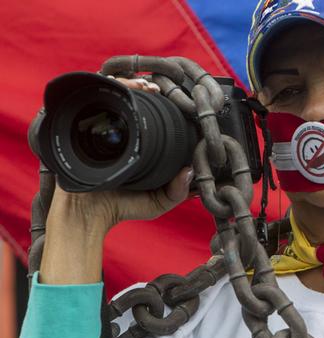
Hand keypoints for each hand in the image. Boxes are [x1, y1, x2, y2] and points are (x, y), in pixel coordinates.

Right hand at [40, 77, 190, 283]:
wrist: (86, 216)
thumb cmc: (121, 207)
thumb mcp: (158, 201)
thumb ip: (177, 191)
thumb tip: (190, 171)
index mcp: (135, 143)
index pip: (147, 114)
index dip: (159, 102)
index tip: (172, 99)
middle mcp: (116, 132)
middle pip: (128, 98)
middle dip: (143, 87)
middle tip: (156, 87)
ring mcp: (97, 127)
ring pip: (112, 93)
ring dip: (129, 83)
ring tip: (145, 86)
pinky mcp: (80, 127)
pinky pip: (93, 98)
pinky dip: (108, 86)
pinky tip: (124, 86)